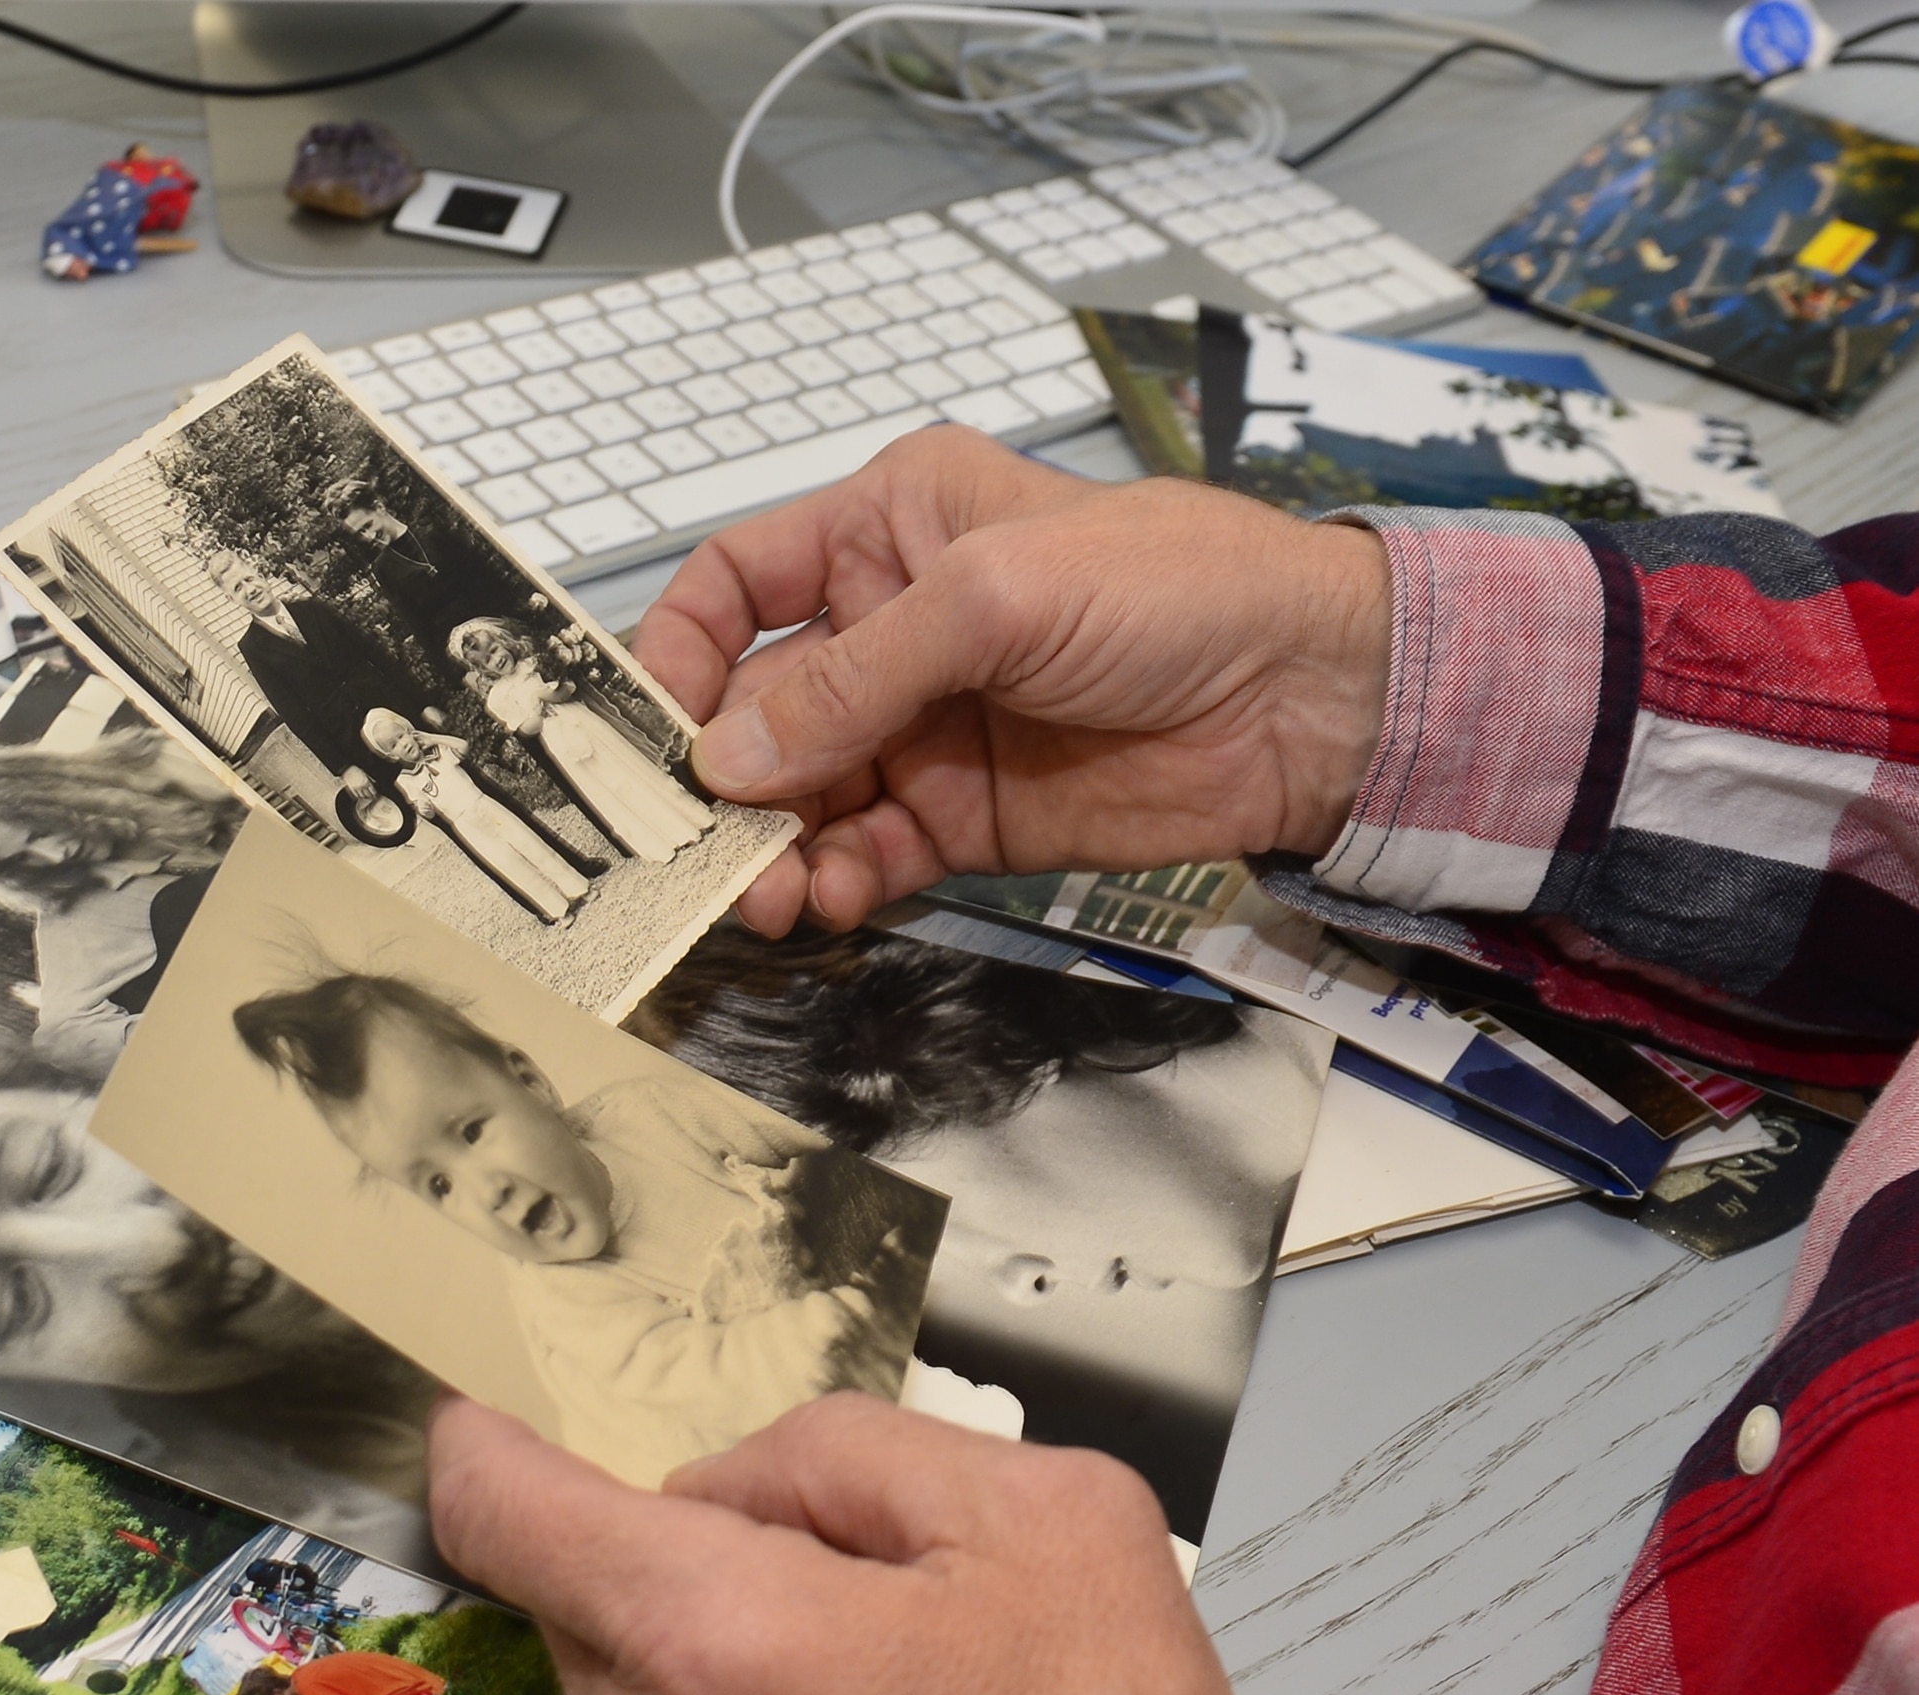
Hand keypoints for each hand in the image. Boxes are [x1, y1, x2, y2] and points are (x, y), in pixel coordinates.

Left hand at [429, 1394, 1234, 1694]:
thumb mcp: (1035, 1514)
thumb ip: (843, 1447)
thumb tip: (733, 1481)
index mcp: (709, 1633)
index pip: (503, 1508)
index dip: (483, 1438)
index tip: (487, 1406)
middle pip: (582, 1576)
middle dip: (674, 1536)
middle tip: (828, 1554)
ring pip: (629, 1662)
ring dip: (712, 1628)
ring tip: (878, 1664)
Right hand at [633, 427, 1391, 934]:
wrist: (1310, 696)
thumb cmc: (1176, 588)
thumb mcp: (995, 597)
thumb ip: (855, 677)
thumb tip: (729, 760)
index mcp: (886, 529)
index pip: (736, 584)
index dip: (681, 651)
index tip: (653, 726)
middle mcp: (888, 628)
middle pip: (755, 711)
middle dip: (718, 780)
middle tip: (696, 842)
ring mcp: (922, 728)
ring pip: (799, 797)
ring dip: (770, 847)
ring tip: (770, 891)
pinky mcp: (961, 814)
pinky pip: (865, 853)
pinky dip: (836, 881)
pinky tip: (833, 897)